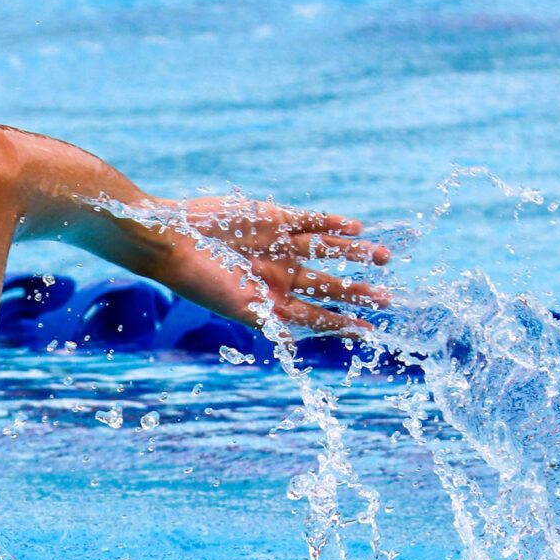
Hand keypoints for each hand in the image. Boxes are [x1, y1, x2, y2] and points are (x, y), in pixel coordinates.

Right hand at [154, 197, 389, 332]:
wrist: (172, 240)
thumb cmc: (198, 280)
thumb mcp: (235, 306)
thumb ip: (267, 320)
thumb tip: (294, 341)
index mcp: (271, 300)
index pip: (315, 315)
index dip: (342, 324)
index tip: (369, 332)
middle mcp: (279, 274)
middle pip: (328, 285)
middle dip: (357, 292)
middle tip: (386, 298)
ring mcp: (278, 245)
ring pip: (326, 250)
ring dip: (353, 254)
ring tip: (383, 256)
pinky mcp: (272, 218)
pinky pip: (310, 221)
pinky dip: (332, 224)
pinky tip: (355, 228)